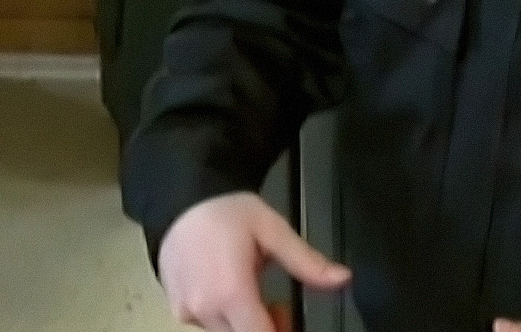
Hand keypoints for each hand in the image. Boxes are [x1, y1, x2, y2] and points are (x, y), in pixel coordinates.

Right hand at [158, 191, 350, 331]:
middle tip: (280, 306)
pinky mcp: (177, 309)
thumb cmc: (228, 212)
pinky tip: (230, 292)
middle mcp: (206, 310)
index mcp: (232, 294)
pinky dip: (224, 316)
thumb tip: (343, 278)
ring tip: (254, 293)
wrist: (180, 200)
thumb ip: (306, 261)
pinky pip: (207, 324)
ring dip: (245, 322)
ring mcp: (187, 312)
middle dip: (267, 328)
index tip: (290, 319)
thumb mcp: (272, 229)